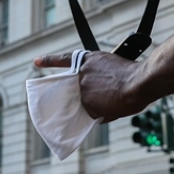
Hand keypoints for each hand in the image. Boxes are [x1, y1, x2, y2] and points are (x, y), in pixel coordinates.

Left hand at [33, 50, 148, 120]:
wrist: (138, 83)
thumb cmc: (132, 74)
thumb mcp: (112, 67)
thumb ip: (99, 79)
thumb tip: (97, 96)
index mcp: (87, 61)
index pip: (63, 60)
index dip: (49, 61)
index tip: (36, 62)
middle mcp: (81, 75)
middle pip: (75, 87)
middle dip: (82, 91)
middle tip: (96, 93)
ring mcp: (83, 91)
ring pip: (84, 102)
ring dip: (95, 103)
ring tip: (111, 100)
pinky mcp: (88, 106)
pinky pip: (93, 114)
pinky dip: (102, 113)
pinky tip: (114, 109)